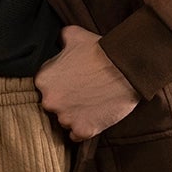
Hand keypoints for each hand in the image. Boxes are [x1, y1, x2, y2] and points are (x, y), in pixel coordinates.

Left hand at [35, 24, 139, 140]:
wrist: (127, 68)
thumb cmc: (101, 50)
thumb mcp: (75, 35)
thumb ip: (60, 38)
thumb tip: (57, 39)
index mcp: (44, 80)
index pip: (46, 88)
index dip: (60, 84)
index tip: (73, 82)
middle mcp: (50, 101)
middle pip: (53, 106)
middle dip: (66, 101)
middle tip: (83, 93)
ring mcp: (66, 118)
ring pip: (64, 122)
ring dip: (75, 115)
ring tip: (92, 104)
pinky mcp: (83, 130)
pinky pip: (77, 136)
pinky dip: (84, 128)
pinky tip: (95, 116)